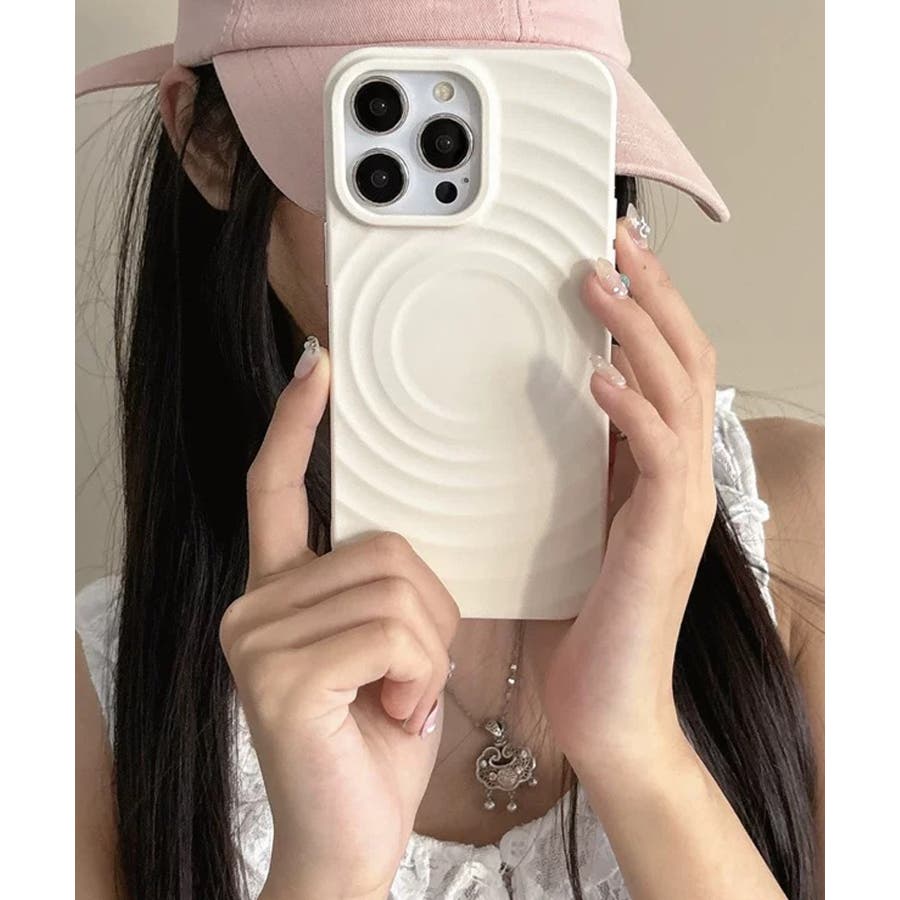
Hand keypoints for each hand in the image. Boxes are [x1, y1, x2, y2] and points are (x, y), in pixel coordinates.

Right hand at [219, 343, 459, 899]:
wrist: (352, 838)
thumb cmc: (375, 739)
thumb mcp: (382, 650)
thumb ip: (376, 587)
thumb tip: (398, 541)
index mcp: (278, 590)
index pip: (275, 487)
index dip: (296, 423)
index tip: (317, 367)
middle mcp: (253, 604)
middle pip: (385, 548)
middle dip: (430, 614)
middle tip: (412, 676)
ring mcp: (257, 638)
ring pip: (397, 591)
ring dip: (427, 653)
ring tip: (400, 700)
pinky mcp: (279, 676)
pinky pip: (392, 634)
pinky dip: (418, 677)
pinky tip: (393, 717)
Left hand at [538, 213, 717, 774]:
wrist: (606, 706)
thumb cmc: (584, 619)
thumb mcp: (573, 523)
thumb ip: (573, 468)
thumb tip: (539, 411)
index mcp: (653, 467)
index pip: (663, 364)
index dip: (645, 306)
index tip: (610, 256)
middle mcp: (678, 474)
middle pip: (685, 357)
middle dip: (654, 292)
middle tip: (615, 238)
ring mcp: (679, 501)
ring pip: (680, 389)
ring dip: (640, 329)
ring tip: (599, 284)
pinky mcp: (664, 533)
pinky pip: (658, 453)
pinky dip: (632, 407)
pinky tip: (597, 376)